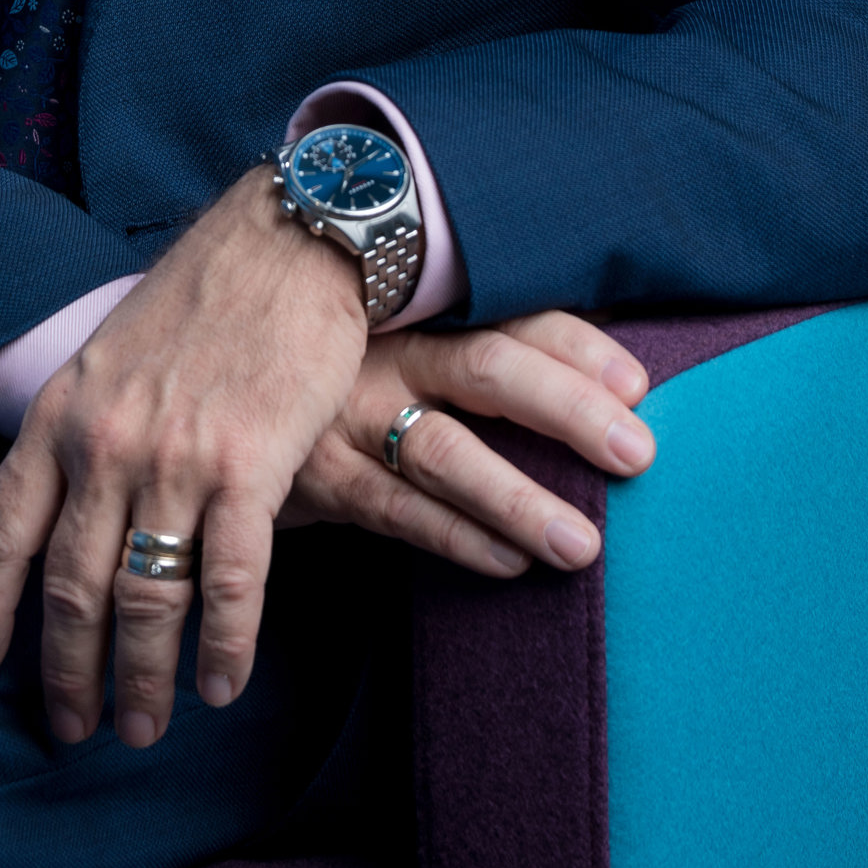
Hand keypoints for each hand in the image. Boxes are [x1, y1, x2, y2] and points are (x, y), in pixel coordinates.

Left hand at [0, 166, 367, 749]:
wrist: (287, 241)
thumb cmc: (202, 296)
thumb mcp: (108, 355)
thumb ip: (80, 428)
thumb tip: (59, 505)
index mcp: (60, 413)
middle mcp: (105, 443)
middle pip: (70, 588)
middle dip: (67, 672)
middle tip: (73, 730)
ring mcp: (176, 458)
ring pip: (144, 600)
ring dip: (142, 679)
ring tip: (144, 728)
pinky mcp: (251, 467)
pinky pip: (230, 583)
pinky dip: (223, 647)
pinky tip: (221, 686)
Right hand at [278, 310, 654, 575]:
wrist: (229, 392)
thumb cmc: (345, 360)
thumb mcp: (402, 326)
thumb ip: (484, 329)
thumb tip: (608, 323)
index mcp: (417, 304)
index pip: (510, 313)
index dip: (576, 347)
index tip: (639, 386)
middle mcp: (387, 351)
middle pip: (489, 369)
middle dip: (568, 411)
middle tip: (638, 455)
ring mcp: (348, 412)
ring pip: (446, 452)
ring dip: (518, 500)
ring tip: (584, 544)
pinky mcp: (319, 475)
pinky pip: (395, 511)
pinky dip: (456, 538)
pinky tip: (509, 564)